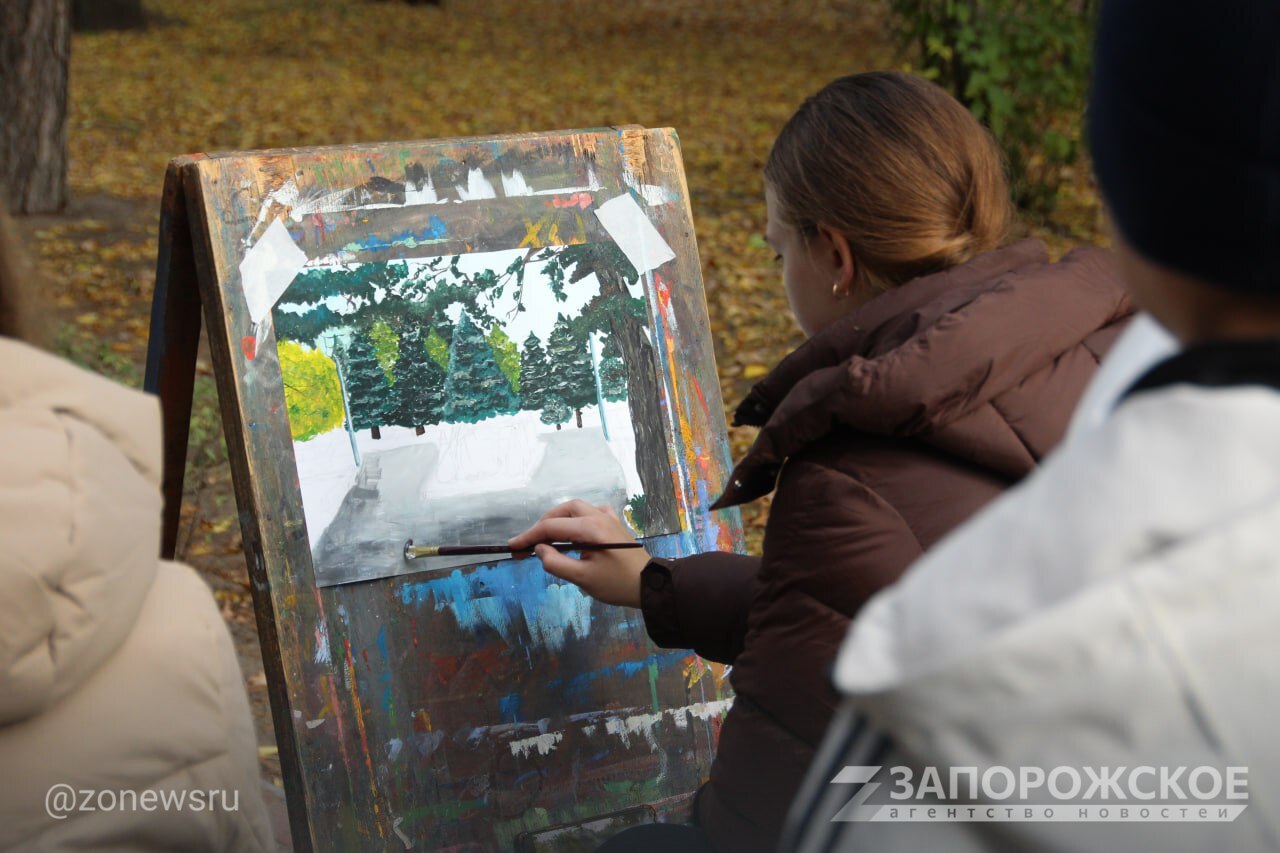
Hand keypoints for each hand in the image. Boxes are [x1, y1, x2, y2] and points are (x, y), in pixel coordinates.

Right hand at [508, 500, 649, 607]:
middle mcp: (598, 516)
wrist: (649, 585)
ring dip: (558, 519)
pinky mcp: (614, 524)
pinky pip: (590, 512)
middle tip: (529, 544)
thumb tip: (539, 550)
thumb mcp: (583, 579)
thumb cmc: (617, 584)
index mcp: (590, 528)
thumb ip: (556, 563)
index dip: (529, 537)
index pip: (551, 527)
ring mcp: (608, 517)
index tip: (512, 547)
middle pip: (562, 511)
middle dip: (542, 525)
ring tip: (546, 538)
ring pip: (575, 508)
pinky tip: (573, 530)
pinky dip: (576, 518)